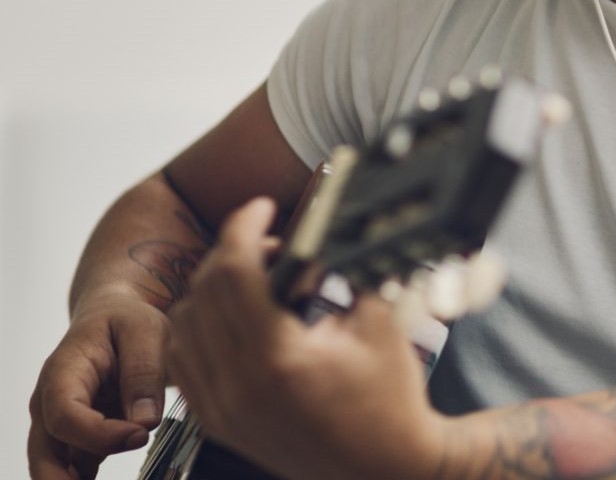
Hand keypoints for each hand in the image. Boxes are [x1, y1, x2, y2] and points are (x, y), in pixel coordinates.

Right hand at [27, 290, 167, 479]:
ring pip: (57, 467)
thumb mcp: (146, 330)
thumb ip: (144, 372)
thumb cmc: (127, 320)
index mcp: (63, 374)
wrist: (114, 318)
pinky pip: (78, 468)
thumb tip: (144, 422)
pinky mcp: (78, 439)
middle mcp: (51, 404)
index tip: (139, 436)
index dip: (98, 434)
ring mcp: (60, 425)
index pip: (65, 415)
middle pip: (45, 454)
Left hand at [166, 197, 448, 479]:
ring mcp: (222, 409)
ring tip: (250, 281)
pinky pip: (181, 362)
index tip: (260, 207)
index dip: (243, 227)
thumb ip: (341, 273)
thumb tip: (317, 233)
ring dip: (209, 290)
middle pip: (203, 292)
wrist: (384, 465)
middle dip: (231, 252)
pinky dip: (196, 329)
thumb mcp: (376, 322)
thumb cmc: (389, 398)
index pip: (234, 272)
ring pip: (181, 325)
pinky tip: (229, 318)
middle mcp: (239, 386)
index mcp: (279, 358)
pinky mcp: (217, 422)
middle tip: (269, 243)